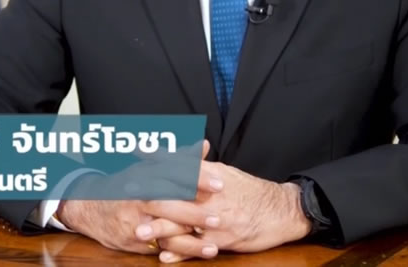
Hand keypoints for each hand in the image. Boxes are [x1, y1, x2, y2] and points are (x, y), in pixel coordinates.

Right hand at [57, 141, 223, 256]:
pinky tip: (194, 254)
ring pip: (162, 229)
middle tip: (218, 217)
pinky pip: (156, 247)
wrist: (90, 207)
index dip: (197, 179)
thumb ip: (181, 160)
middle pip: (167, 203)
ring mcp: (133, 219)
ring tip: (212, 247)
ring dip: (188, 241)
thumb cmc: (129, 185)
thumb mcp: (150, 168)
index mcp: (145, 175)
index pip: (173, 175)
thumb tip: (205, 145)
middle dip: (193, 212)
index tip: (220, 184)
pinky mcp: (131, 240)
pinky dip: (176, 252)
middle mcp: (137, 196)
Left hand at [137, 161, 311, 261]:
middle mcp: (213, 197)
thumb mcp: (224, 173)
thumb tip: (179, 154)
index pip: (181, 163)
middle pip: (178, 194)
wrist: (280, 211)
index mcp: (212, 176)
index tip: (137, 151)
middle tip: (126, 192)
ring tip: (138, 231)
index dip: (159, 157)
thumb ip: (200, 165)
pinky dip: (180, 252)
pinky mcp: (224, 240)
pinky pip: (198, 248)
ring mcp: (218, 220)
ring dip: (160, 228)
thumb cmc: (249, 191)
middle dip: (151, 193)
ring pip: (184, 224)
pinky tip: (164, 256)